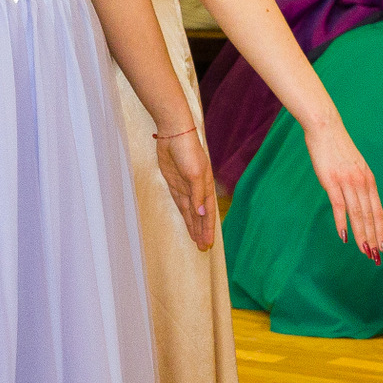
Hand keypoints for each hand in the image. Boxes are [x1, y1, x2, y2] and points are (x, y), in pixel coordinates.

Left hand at [153, 125, 216, 250]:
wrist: (174, 134)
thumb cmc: (189, 151)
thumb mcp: (195, 173)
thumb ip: (197, 194)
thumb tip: (201, 213)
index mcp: (206, 187)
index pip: (207, 213)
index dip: (207, 229)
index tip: (208, 244)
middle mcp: (197, 189)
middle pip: (200, 216)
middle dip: (201, 231)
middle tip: (203, 248)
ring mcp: (185, 187)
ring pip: (190, 212)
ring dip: (193, 226)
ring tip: (196, 240)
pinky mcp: (174, 183)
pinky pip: (180, 203)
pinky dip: (184, 214)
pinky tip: (188, 222)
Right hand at [301, 114, 382, 261]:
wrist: (325, 127)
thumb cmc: (336, 147)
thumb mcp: (353, 166)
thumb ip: (357, 183)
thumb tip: (357, 200)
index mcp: (368, 180)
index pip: (378, 211)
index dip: (382, 231)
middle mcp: (362, 182)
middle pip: (371, 216)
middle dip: (376, 238)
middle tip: (378, 258)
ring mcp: (348, 182)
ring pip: (358, 214)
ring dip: (363, 235)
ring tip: (365, 252)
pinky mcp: (332, 181)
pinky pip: (339, 206)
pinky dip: (342, 222)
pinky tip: (344, 236)